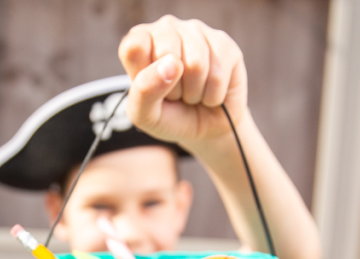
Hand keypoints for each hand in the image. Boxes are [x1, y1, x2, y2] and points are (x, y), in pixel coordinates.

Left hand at [118, 15, 247, 149]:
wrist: (206, 130)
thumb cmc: (170, 117)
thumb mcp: (145, 114)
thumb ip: (144, 90)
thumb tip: (172, 63)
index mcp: (139, 40)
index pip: (134, 48)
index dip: (145, 77)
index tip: (152, 88)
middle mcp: (166, 28)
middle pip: (167, 53)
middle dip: (173, 88)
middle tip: (175, 94)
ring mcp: (197, 31)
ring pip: (196, 64)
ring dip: (194, 92)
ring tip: (192, 93)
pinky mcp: (224, 43)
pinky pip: (218, 74)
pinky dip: (213, 95)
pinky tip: (210, 91)